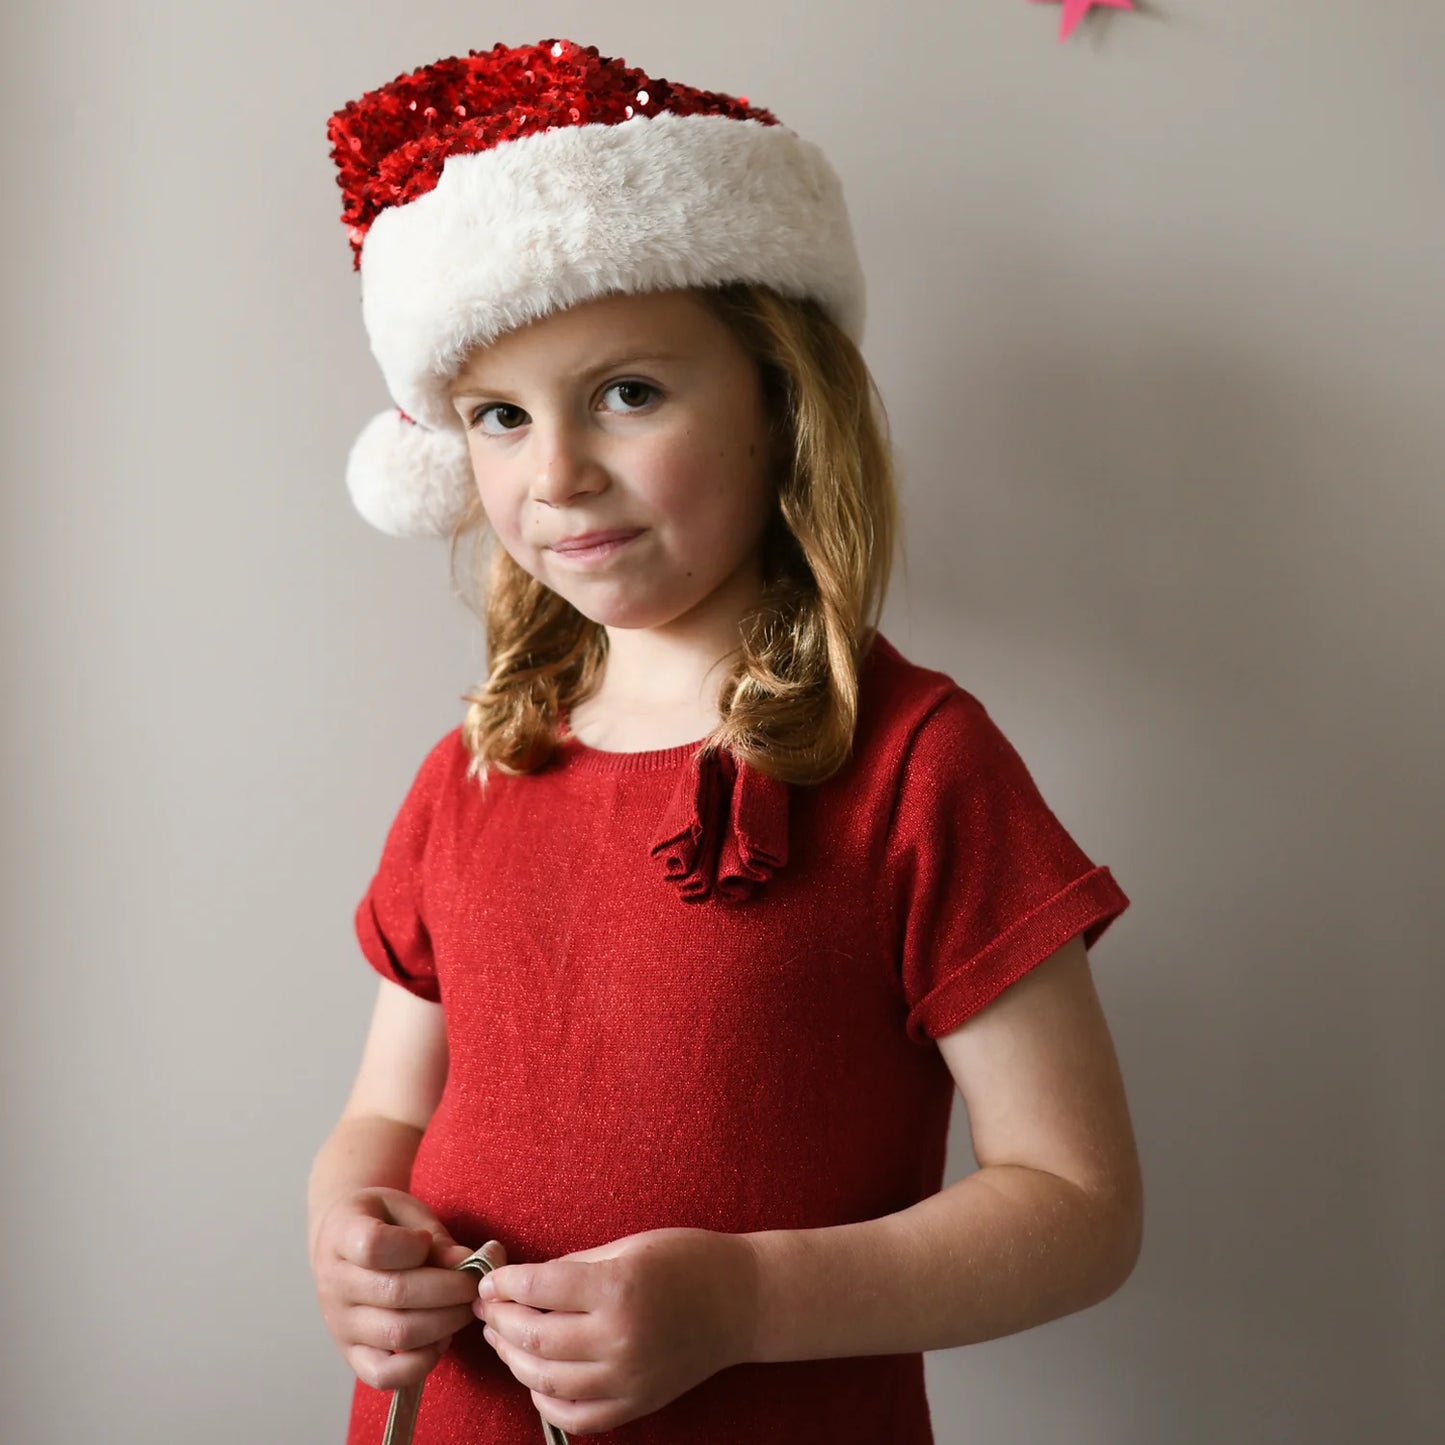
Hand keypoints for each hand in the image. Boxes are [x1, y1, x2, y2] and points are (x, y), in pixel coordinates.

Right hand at [310, 1186, 502, 1390]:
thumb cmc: (383, 1221)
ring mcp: (340, 1323)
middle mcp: (334, 1283)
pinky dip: (420, 1363)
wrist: (342, 1238)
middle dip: (450, 1289)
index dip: (413, 1245)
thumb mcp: (406, 1212)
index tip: (427, 1241)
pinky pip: (383, 1375)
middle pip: (395, 1293)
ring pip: (397, 1334)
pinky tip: (441, 1339)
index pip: (374, 1246)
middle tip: (474, 1283)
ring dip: (444, 1322)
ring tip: (463, 1308)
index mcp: (343, 1235)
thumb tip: (466, 1263)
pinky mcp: (351, 1354)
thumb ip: (435, 1236)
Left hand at [473, 1226, 757, 1435]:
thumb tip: (523, 1281)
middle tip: (487, 1307)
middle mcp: (618, 1338)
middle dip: (500, 1320)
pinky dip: (545, 1400)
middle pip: (534, 1337)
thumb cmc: (686, 1260)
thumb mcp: (628, 1246)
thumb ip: (573, 1267)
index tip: (490, 1279)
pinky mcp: (635, 1405)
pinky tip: (535, 1377)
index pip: (539, 1288)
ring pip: (545, 1380)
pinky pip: (574, 1416)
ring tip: (503, 1338)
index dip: (505, 1284)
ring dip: (514, 1359)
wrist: (742, 1302)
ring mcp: (627, 1379)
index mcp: (617, 1288)